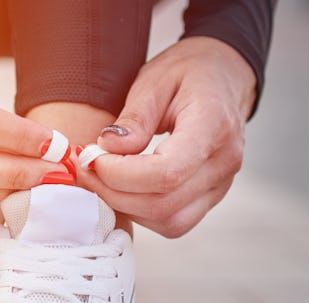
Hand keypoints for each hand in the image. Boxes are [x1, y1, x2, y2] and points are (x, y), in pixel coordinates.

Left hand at [86, 37, 256, 236]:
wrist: (224, 77)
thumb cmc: (188, 73)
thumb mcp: (155, 80)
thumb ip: (134, 118)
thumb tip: (108, 149)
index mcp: (213, 126)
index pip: (166, 173)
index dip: (120, 175)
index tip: (92, 158)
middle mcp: (223, 162)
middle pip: (163, 203)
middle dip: (113, 192)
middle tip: (85, 169)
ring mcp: (220, 185)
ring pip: (168, 221)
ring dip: (125, 206)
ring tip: (100, 178)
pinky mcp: (209, 198)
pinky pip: (173, 222)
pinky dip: (141, 212)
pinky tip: (123, 188)